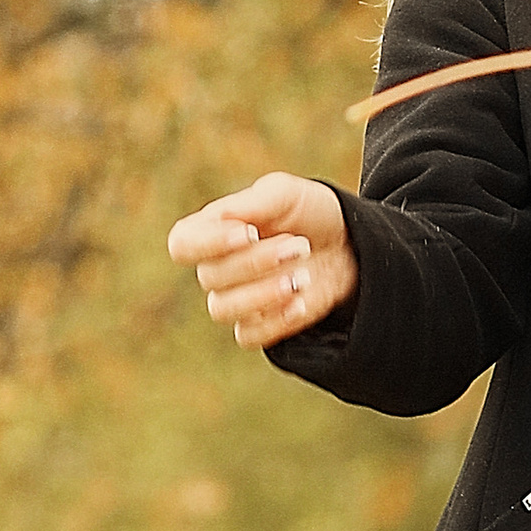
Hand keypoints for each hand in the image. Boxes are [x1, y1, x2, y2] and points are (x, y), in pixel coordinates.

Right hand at [167, 173, 356, 350]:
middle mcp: (216, 267)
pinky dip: (275, 321)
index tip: (250, 233)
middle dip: (258, 261)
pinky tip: (301, 302)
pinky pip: (248, 336)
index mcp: (212, 230)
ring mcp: (235, 299)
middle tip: (300, 246)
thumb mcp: (286, 194)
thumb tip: (222, 218)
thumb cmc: (308, 213)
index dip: (209, 243)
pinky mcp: (259, 324)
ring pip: (222, 309)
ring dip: (263, 293)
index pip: (182, 244)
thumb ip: (252, 203)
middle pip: (209, 276)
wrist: (347, 245)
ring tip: (304, 276)